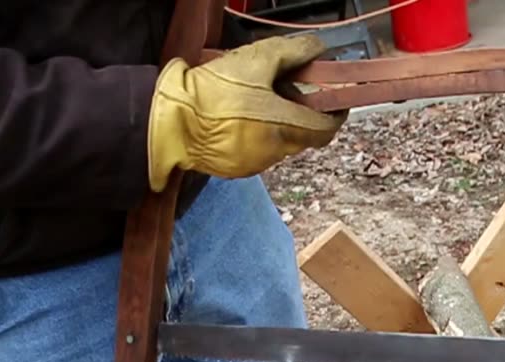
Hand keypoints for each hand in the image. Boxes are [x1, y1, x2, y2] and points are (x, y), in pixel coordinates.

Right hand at [146, 35, 345, 190]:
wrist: (170, 122)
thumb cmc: (213, 93)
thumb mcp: (256, 60)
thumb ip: (294, 52)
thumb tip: (316, 50)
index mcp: (286, 128)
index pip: (327, 129)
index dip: (335, 113)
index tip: (333, 99)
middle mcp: (275, 151)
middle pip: (302, 133)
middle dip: (300, 111)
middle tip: (284, 88)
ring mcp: (255, 163)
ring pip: (278, 140)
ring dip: (276, 121)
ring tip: (254, 97)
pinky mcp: (235, 168)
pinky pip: (256, 149)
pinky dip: (255, 132)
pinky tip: (237, 114)